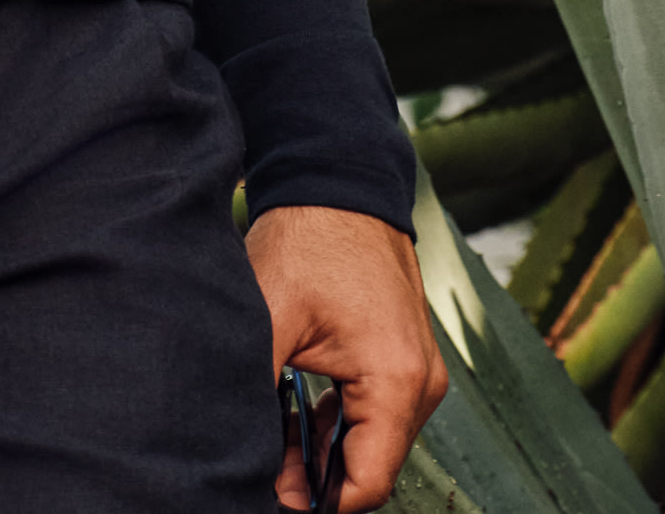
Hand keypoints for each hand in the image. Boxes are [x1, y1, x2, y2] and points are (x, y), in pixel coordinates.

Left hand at [246, 204, 447, 510]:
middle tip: (260, 462)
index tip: (267, 492)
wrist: (338, 182)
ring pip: (370, 442)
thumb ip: (257, 395)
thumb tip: (244, 457)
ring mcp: (417, 371)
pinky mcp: (403, 359)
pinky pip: (375, 414)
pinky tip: (292, 415)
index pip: (366, 483)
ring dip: (322, 450)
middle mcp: (420, 383)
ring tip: (269, 438)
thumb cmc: (307, 240)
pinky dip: (336, 424)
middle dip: (315, 477)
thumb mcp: (268, 318)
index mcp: (395, 379)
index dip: (315, 501)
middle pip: (369, 467)